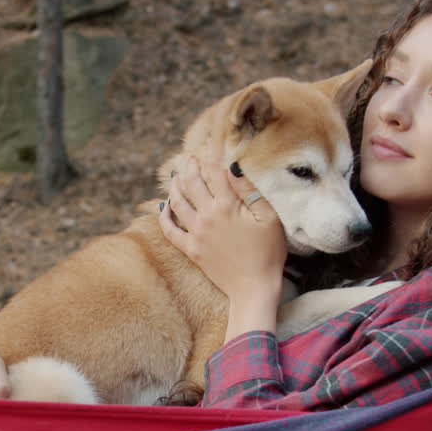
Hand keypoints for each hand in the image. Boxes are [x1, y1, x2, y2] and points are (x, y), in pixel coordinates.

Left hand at [158, 155, 286, 307]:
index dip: (210, 153)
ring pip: (177, 202)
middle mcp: (207, 216)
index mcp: (227, 205)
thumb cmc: (268, 252)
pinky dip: (164, 217)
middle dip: (188, 166)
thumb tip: (234, 168)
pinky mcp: (191, 249)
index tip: (208, 142)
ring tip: (175, 176)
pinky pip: (170, 230)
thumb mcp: (268, 219)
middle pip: (191, 182)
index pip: (214, 171)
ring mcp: (195, 233)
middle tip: (188, 158)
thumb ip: (250, 192)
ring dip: (175, 186)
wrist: (253, 288)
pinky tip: (163, 207)